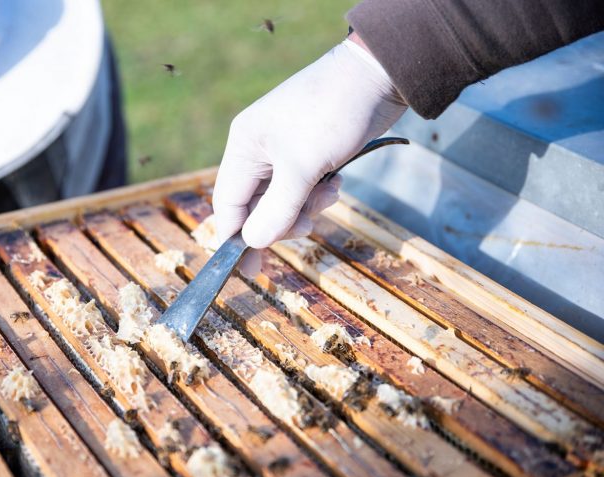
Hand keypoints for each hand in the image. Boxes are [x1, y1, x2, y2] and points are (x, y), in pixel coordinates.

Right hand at [212, 37, 406, 273]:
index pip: (228, 203)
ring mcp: (284, 151)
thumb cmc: (332, 114)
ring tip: (329, 193)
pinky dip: (319, 193)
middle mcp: (258, 149)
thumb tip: (253, 243)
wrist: (377, 76)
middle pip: (256, 205)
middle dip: (282, 220)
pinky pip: (304, 188)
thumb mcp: (302, 167)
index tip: (250, 271)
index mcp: (244, 146)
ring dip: (306, 206)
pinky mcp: (309, 152)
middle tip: (309, 225)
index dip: (237, 239)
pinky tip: (336, 181)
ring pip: (283, 199)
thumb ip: (277, 209)